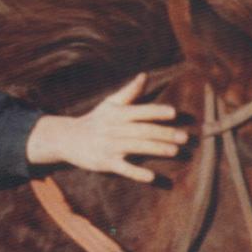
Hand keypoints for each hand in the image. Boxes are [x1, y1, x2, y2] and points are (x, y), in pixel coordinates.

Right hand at [25, 73, 185, 183]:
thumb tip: (144, 75)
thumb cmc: (94, 120)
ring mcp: (109, 146)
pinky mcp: (105, 162)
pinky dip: (136, 172)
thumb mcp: (110, 104)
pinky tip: (151, 177)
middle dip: (164, 133)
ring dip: (156, 149)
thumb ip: (129, 91)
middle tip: (184, 137)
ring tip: (175, 151)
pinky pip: (123, 168)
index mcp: (117, 114)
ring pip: (136, 147)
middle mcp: (114, 128)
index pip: (139, 111)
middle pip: (142, 130)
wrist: (67, 138)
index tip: (173, 113)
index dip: (156, 112)